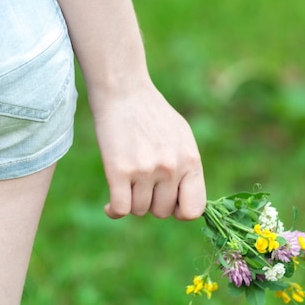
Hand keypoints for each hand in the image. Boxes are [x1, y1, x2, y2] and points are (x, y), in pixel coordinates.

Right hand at [90, 82, 205, 220]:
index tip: (169, 204)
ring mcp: (146, 170)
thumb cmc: (152, 114)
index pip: (194, 209)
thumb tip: (186, 204)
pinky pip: (121, 209)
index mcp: (190, 161)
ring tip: (127, 184)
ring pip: (139, 210)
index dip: (180, 212)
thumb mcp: (181, 137)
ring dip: (132, 202)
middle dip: (152, 203)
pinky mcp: (119, 170)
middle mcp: (171, 168)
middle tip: (142, 185)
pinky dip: (114, 211)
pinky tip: (110, 205)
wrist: (123, 92)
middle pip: (162, 212)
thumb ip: (187, 168)